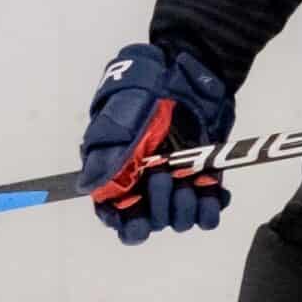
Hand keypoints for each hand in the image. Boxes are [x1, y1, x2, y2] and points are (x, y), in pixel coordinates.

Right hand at [81, 44, 235, 244]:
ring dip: (185, 207)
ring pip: (180, 220)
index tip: (138, 218)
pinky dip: (211, 207)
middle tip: (162, 177)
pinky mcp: (204, 180)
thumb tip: (89, 189)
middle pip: (152, 223)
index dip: (129, 226)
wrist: (184, 75)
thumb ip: (104, 159)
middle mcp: (147, 187)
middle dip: (158, 208)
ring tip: (188, 178)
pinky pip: (209, 213)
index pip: (120, 221)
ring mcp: (177, 185)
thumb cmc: (144, 94)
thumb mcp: (117, 123)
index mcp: (120, 179)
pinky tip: (210, 188)